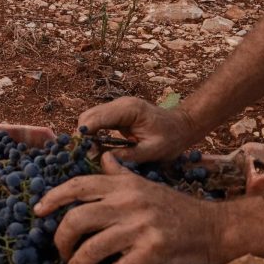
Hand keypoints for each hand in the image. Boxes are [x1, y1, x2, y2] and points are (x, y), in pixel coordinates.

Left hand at [34, 153, 219, 263]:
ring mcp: (141, 225)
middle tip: (60, 254)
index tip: (38, 211)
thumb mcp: (146, 185)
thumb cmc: (176, 208)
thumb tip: (102, 158)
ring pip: (92, 248)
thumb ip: (120, 174)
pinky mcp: (153, 249)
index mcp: (123, 185)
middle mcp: (128, 202)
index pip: (78, 185)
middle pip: (77, 219)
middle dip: (60, 240)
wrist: (215, 226)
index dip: (53, 197)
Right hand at [79, 97, 200, 162]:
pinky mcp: (116, 115)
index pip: (95, 118)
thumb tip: (100, 159)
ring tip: (90, 155)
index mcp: (128, 110)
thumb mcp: (151, 151)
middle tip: (84, 157)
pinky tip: (97, 149)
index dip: (84, 135)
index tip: (81, 153)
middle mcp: (119, 104)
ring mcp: (117, 108)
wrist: (182, 127)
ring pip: (89, 119)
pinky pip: (97, 123)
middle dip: (82, 137)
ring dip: (86, 137)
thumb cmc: (171, 139)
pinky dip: (93, 135)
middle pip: (87, 117)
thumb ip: (127, 155)